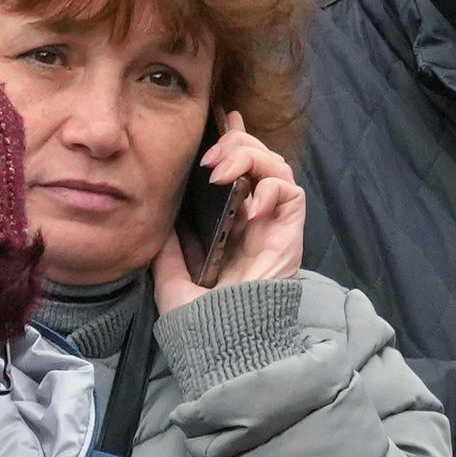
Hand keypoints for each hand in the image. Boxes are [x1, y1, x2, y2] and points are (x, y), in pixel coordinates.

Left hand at [154, 119, 309, 305]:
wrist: (221, 341)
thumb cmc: (200, 315)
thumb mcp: (171, 272)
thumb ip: (170, 241)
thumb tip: (163, 212)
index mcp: (231, 220)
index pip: (239, 167)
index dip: (234, 138)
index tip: (220, 115)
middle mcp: (256, 216)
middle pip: (259, 157)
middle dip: (235, 144)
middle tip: (208, 160)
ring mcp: (275, 222)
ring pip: (277, 165)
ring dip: (249, 158)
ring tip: (222, 174)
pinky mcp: (291, 231)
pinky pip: (292, 191)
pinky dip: (270, 187)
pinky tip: (248, 205)